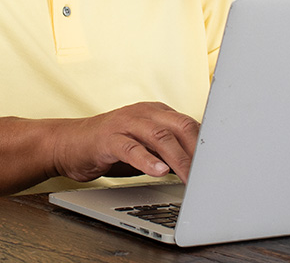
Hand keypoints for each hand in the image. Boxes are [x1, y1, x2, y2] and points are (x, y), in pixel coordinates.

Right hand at [51, 102, 199, 183]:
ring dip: (178, 159)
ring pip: (160, 137)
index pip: (190, 124)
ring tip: (190, 178)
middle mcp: (143, 113)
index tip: (221, 163)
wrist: (68, 143)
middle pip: (180, 126)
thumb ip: (168, 152)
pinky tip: (158, 171)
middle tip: (210, 174)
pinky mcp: (108, 138)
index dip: (206, 144)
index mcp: (156, 112)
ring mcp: (125, 123)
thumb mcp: (145, 147)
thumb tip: (199, 169)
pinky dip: (147, 160)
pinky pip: (131, 148)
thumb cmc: (110, 146)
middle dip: (198, 151)